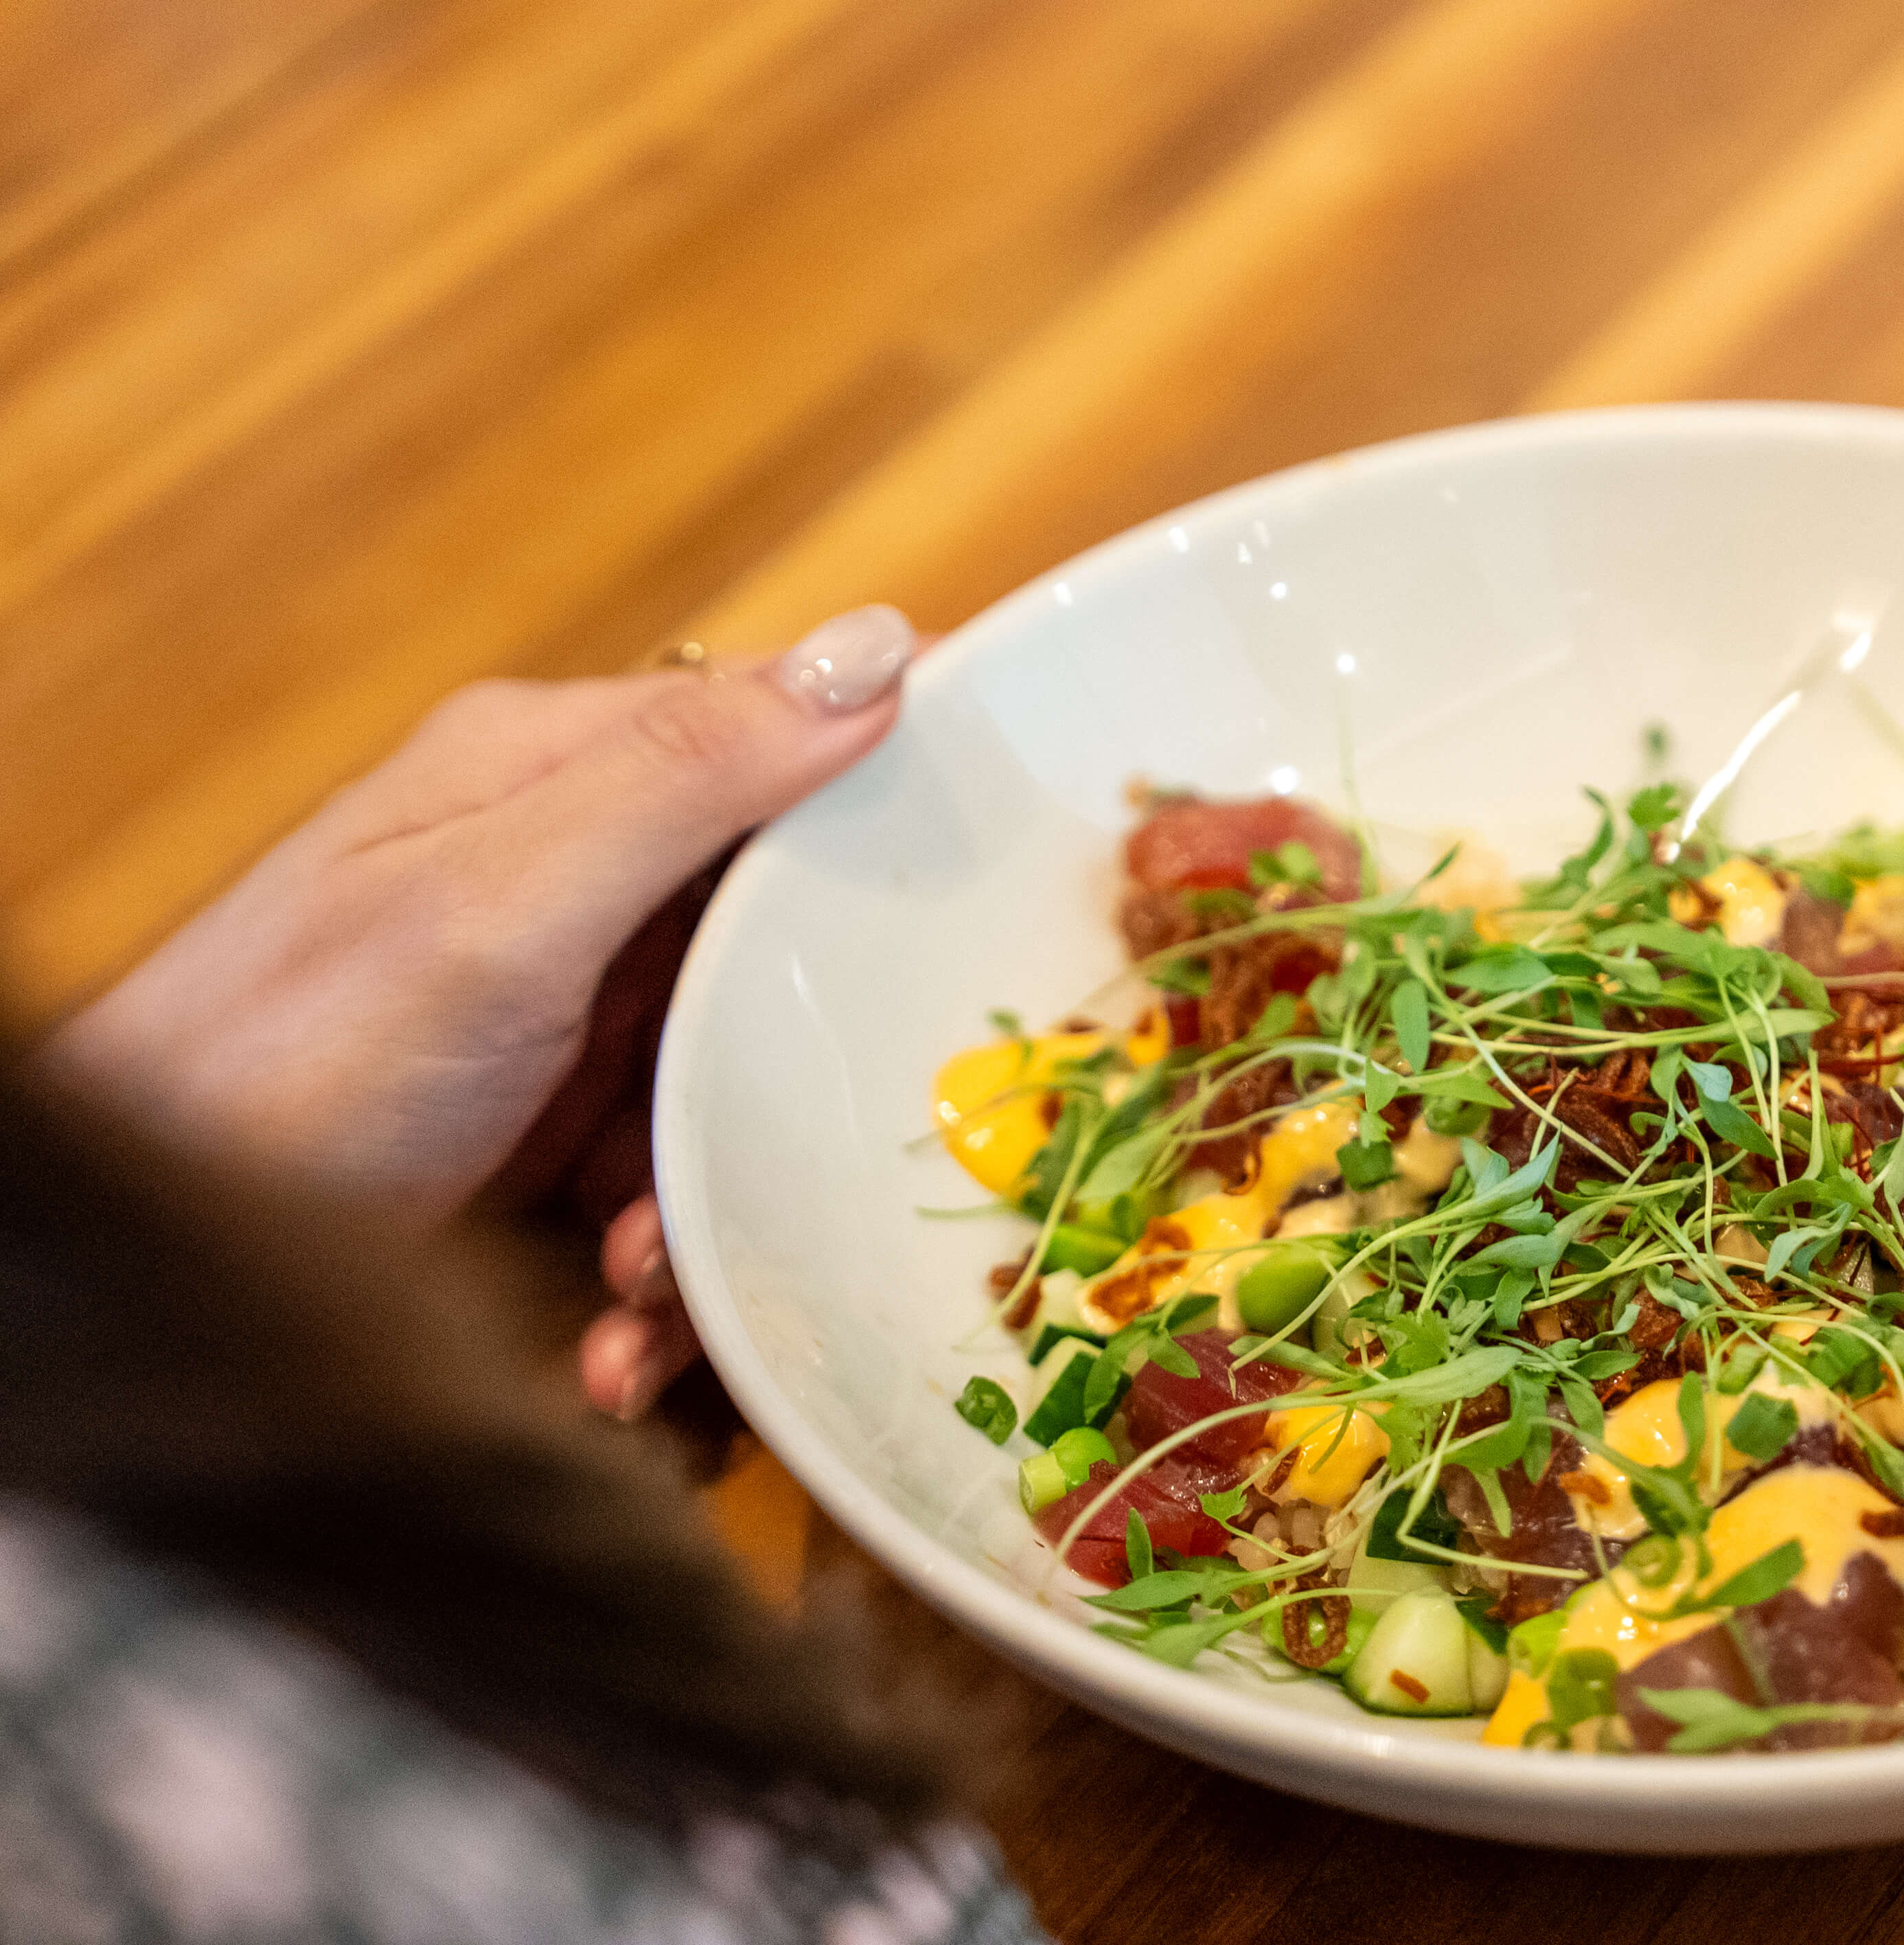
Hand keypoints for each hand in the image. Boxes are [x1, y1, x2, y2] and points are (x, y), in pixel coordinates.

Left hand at [47, 606, 917, 1419]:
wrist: (138, 1274)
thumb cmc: (282, 1067)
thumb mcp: (499, 905)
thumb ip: (690, 777)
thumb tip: (881, 642)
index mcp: (558, 778)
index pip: (784, 751)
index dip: (891, 830)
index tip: (989, 913)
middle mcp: (567, 885)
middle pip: (781, 953)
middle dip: (789, 1082)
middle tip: (777, 1167)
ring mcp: (556, 1023)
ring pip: (739, 1093)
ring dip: (712, 1216)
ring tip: (635, 1298)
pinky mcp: (545, 1146)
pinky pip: (671, 1195)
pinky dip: (658, 1284)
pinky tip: (607, 1346)